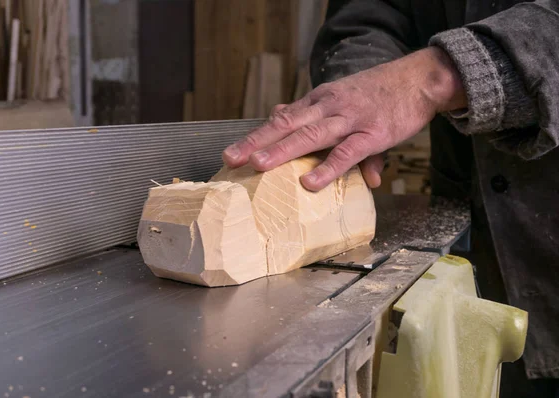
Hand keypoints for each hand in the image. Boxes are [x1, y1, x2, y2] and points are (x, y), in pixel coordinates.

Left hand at [222, 47, 465, 190]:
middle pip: (287, 125)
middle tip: (232, 159)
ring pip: (311, 136)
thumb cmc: (376, 93)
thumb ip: (310, 112)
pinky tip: (310, 182)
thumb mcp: (339, 98)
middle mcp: (329, 107)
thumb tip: (280, 115)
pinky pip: (347, 153)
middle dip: (257, 143)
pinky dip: (328, 167)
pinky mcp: (373, 134)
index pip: (281, 119)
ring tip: (260, 165)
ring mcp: (350, 120)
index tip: (232, 153)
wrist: (417, 78)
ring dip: (283, 150)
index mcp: (319, 101)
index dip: (255, 136)